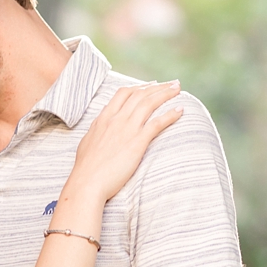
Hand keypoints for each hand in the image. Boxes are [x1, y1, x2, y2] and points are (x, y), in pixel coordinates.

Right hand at [67, 81, 182, 199]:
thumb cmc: (86, 168)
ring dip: (166, 94)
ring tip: (178, 89)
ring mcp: (127, 129)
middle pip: (140, 95)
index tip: (151, 86)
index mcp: (104, 118)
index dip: (139, 87)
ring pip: (149, 103)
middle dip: (158, 87)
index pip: (124, 94)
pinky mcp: (137, 142)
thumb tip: (100, 125)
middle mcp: (116, 119)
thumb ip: (97, 130)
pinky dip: (170, 115)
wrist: (87, 183)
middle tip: (172, 84)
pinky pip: (157, 123)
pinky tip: (180, 110)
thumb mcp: (87, 142)